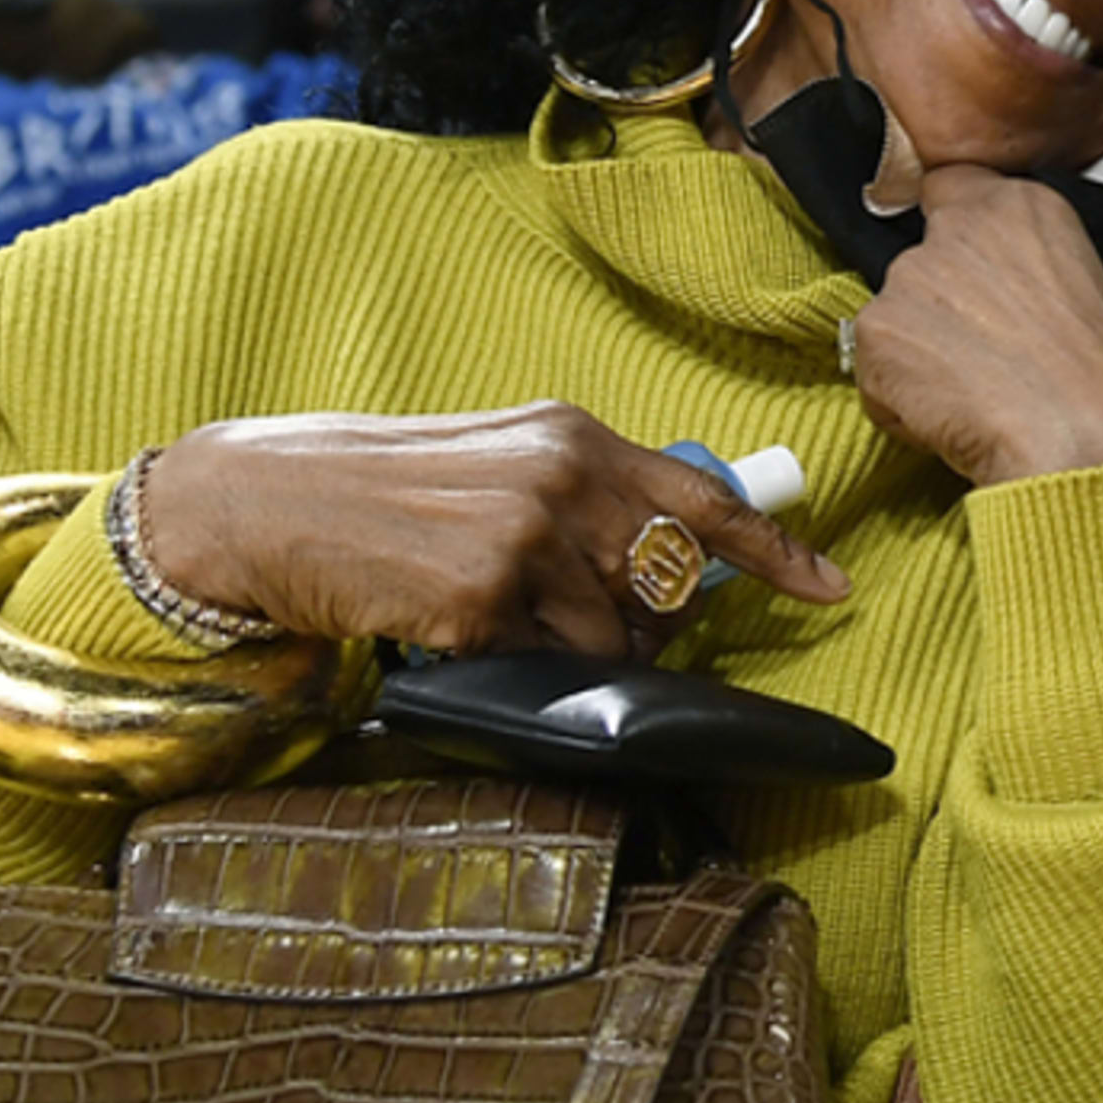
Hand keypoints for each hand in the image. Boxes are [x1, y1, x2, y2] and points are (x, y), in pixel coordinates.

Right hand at [143, 402, 847, 658]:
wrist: (269, 503)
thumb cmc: (386, 491)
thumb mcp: (500, 464)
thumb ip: (584, 500)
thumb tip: (662, 565)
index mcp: (575, 438)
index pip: (706, 498)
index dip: (777, 550)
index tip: (832, 587)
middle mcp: (564, 478)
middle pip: (669, 585)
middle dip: (652, 624)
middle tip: (582, 621)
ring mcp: (526, 539)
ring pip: (612, 639)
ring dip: (574, 651)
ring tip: (503, 617)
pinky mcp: (483, 598)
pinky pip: (546, 665)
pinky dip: (515, 663)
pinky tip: (461, 627)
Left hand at [847, 164, 1102, 487]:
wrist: (1090, 440)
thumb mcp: (1102, 296)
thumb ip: (1041, 280)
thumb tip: (1029, 311)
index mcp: (1025, 207)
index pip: (952, 188)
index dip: (952, 236)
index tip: (967, 270)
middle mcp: (959, 228)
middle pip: (920, 261)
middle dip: (939, 310)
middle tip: (981, 357)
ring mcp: (910, 277)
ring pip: (895, 319)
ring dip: (920, 357)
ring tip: (973, 399)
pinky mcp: (877, 331)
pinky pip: (875, 372)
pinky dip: (901, 403)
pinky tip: (951, 421)